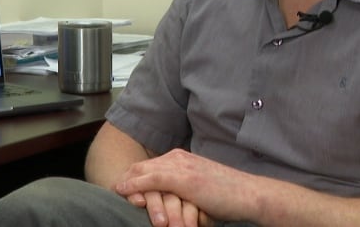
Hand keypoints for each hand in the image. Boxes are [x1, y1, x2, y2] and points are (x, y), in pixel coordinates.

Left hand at [115, 148, 256, 224]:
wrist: (248, 194)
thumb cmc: (228, 196)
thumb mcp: (199, 189)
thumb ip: (182, 190)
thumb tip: (169, 202)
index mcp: (182, 158)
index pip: (149, 165)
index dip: (133, 176)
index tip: (121, 187)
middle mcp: (179, 157)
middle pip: (141, 165)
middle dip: (125, 177)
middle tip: (111, 189)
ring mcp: (180, 166)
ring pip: (143, 170)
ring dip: (126, 182)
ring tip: (112, 191)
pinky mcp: (183, 178)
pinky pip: (151, 179)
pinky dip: (134, 184)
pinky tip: (122, 190)